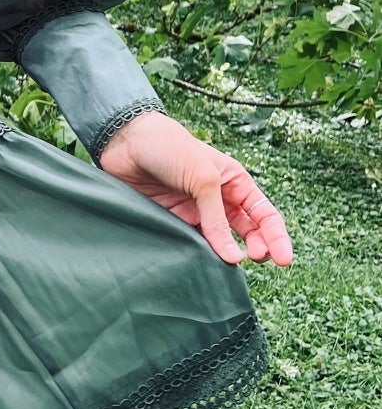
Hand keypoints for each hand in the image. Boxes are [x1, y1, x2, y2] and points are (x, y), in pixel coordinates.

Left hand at [96, 109, 292, 266]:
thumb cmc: (169, 148)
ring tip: (230, 266)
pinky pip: (193, 243)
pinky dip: (200, 255)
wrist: (125, 142)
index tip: (283, 261)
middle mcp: (218, 199)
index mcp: (234, 182)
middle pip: (247, 231)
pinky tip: (204, 264)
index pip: (264, 214)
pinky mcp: (173, 221)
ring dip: (227, 255)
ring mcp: (195, 212)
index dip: (276, 237)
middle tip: (257, 260)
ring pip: (220, 242)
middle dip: (258, 248)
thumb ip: (217, 218)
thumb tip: (234, 257)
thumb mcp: (203, 179)